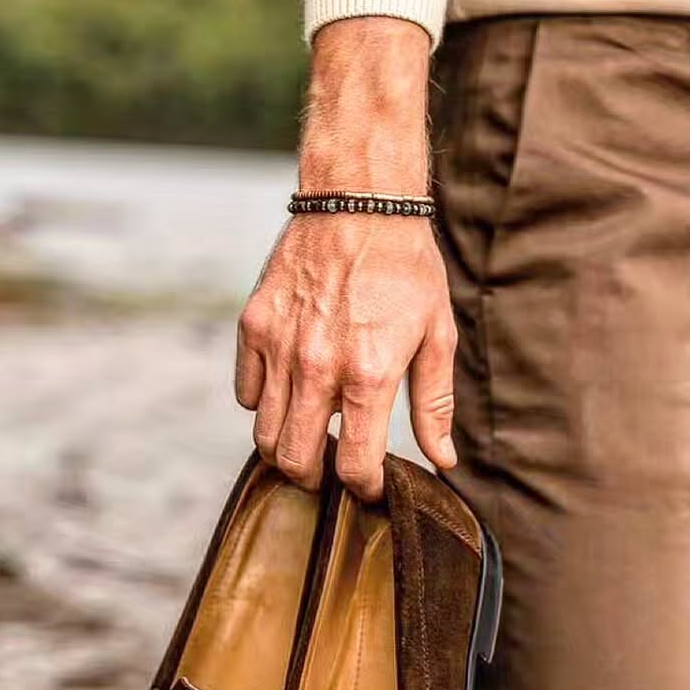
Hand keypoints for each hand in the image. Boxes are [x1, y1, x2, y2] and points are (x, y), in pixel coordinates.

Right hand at [235, 210, 456, 500]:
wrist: (359, 200)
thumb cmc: (406, 268)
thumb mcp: (436, 336)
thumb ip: (434, 405)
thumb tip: (443, 461)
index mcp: (369, 375)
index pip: (354, 466)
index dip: (365, 488)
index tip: (370, 486)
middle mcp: (318, 367)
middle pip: (296, 461)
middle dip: (315, 479)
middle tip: (331, 468)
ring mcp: (279, 347)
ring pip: (265, 434)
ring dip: (287, 446)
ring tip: (311, 433)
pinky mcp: (253, 326)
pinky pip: (246, 392)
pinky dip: (264, 404)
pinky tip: (290, 390)